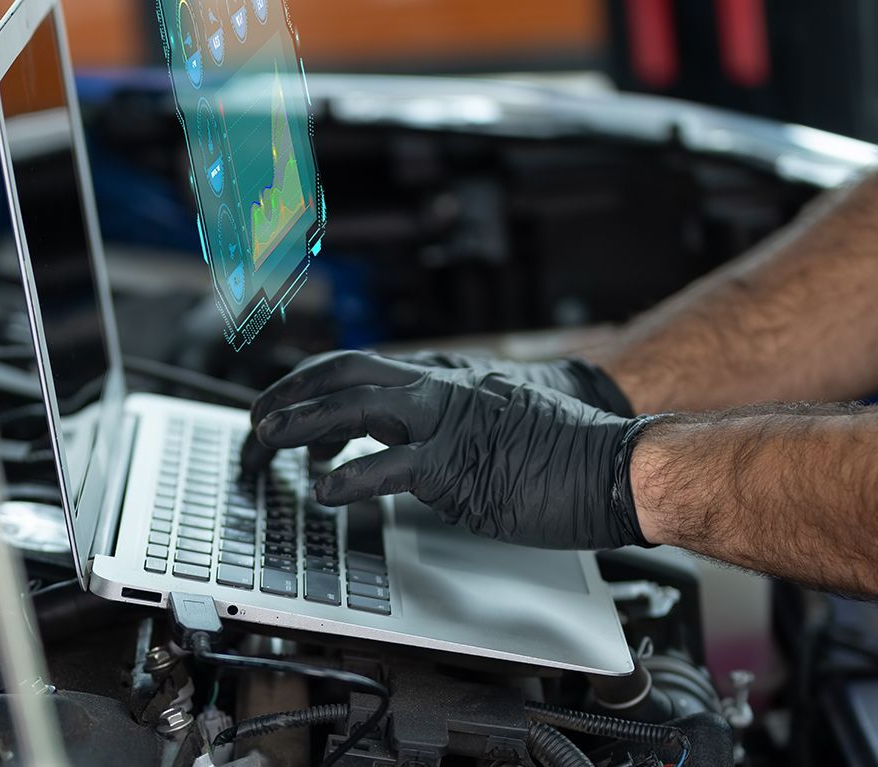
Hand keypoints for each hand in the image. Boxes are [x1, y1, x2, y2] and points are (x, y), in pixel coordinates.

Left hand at [240, 351, 653, 549]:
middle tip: (259, 419)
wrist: (618, 465)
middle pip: (346, 375)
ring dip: (304, 422)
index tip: (286, 404)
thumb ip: (443, 427)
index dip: (314, 382)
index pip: (362, 367)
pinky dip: (349, 478)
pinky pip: (390, 466)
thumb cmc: (562, 453)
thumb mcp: (490, 423)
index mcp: (446, 379)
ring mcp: (448, 423)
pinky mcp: (459, 464)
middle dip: (294, 393)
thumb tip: (396, 449)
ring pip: (356, 407)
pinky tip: (323, 491)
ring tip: (268, 438)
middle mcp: (441, 389)